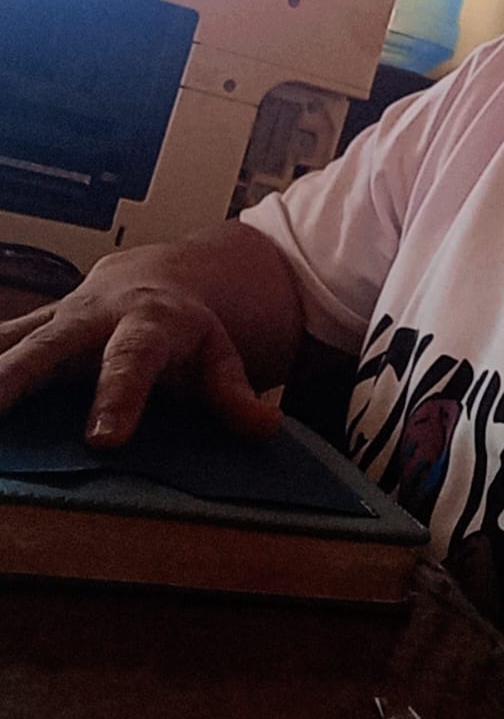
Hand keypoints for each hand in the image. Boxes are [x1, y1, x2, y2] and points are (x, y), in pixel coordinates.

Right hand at [0, 239, 285, 447]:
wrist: (158, 278)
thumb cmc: (189, 328)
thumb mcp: (223, 353)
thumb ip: (235, 392)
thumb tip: (264, 429)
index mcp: (147, 323)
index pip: (132, 361)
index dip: (117, 397)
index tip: (102, 439)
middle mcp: (92, 317)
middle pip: (46, 347)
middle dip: (13, 380)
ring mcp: (53, 321)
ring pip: (7, 341)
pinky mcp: (29, 330)